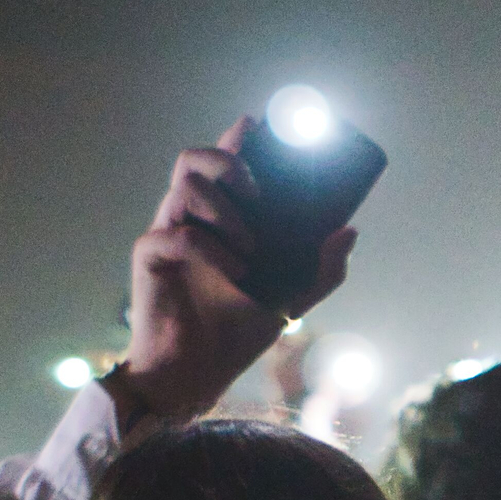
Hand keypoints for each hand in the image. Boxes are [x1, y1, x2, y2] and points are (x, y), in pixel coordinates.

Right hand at [121, 121, 351, 424]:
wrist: (199, 374)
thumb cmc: (238, 333)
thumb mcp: (293, 300)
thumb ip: (323, 270)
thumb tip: (349, 231)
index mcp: (219, 218)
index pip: (224, 160)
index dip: (237, 136)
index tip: (259, 125)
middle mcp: (190, 217)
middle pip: (194, 158)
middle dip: (229, 161)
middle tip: (259, 192)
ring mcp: (166, 234)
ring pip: (183, 185)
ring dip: (225, 209)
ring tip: (251, 246)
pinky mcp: (150, 259)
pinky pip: (176, 234)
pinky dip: (211, 249)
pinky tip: (235, 273)